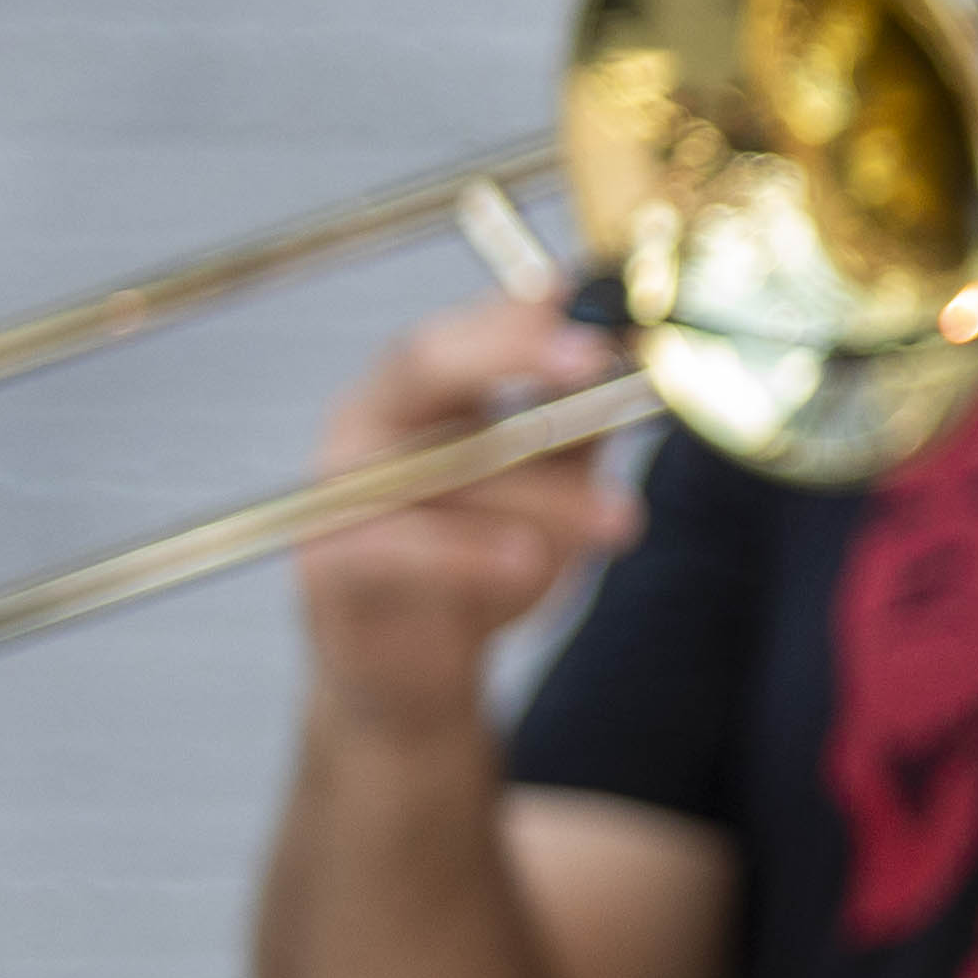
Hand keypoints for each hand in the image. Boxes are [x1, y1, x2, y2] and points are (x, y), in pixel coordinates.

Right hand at [293, 293, 639, 726]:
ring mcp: (340, 489)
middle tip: (594, 361)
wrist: (410, 678)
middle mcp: (368, 423)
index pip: (468, 326)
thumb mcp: (548, 486)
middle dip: (513, 353)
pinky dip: (468, 552)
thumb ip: (583, 425)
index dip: (528, 311)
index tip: (597, 300)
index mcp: (417, 390)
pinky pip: (400, 546)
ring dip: (541, 490)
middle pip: (426, 363)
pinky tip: (529, 560)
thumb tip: (644, 360)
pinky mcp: (333, 563)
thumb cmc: (479, 567)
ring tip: (621, 519)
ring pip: (440, 465)